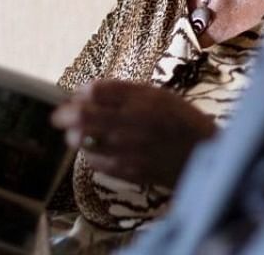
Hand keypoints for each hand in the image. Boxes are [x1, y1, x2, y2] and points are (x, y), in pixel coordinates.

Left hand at [50, 80, 216, 188]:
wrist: (205, 155)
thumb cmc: (182, 121)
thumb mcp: (159, 95)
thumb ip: (124, 92)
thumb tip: (88, 91)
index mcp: (142, 101)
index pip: (97, 92)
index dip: (80, 93)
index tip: (74, 96)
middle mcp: (134, 124)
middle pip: (84, 117)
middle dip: (64, 115)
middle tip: (58, 116)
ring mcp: (131, 150)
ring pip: (85, 142)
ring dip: (75, 136)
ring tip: (77, 134)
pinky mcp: (130, 172)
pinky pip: (96, 164)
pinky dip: (91, 155)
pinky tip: (97, 150)